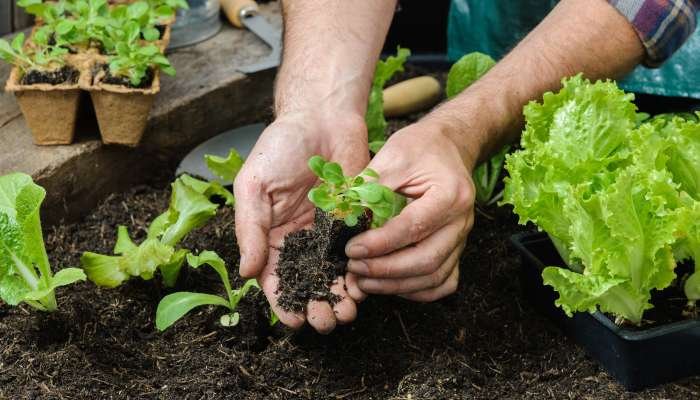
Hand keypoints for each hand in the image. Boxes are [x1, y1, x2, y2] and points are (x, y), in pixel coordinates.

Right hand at [234, 111, 368, 332]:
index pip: (274, 278)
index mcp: (271, 235)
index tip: (293, 321)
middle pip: (306, 283)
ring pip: (334, 275)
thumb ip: (250, 229)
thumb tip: (247, 273)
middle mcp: (300, 240)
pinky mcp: (355, 222)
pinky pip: (358, 254)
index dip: (282, 302)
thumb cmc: (280, 146)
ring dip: (339, 297)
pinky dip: (360, 273)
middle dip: (315, 307)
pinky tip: (364, 287)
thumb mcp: (254, 186)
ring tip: (346, 313)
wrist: (323, 116)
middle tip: (325, 323)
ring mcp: (329, 233)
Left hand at [345, 121, 475, 301]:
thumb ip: (370, 187)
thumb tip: (343, 219)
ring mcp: (462, 238)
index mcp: (450, 194)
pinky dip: (417, 291)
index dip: (380, 243)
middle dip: (386, 270)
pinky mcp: (457, 249)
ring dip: (396, 285)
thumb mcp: (393, 156)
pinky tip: (390, 285)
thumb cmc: (420, 147)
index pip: (413, 227)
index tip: (351, 249)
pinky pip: (443, 282)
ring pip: (434, 277)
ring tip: (363, 281)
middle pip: (427, 260)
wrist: (448, 147)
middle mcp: (461, 221)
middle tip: (354, 268)